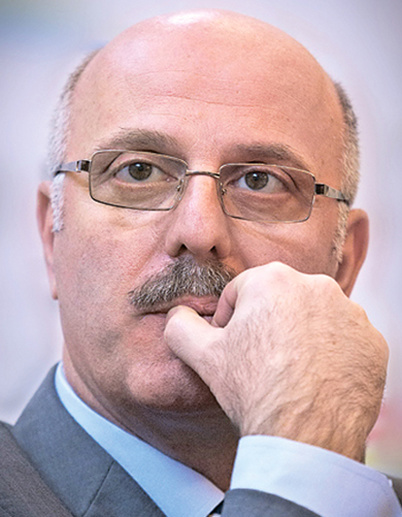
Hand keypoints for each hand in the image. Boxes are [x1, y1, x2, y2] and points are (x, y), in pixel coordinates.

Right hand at [164, 262, 387, 461]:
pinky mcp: (372, 341)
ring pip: (313, 317)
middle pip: (279, 300)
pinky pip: (344, 339)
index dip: (231, 319)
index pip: (242, 291)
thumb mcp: (202, 355)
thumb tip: (178, 314)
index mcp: (273, 279)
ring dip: (300, 335)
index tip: (233, 346)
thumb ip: (181, 325)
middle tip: (260, 359)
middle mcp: (317, 286)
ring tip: (289, 370)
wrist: (305, 437)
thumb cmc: (253, 389)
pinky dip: (330, 352)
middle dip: (266, 323)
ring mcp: (350, 313)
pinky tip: (316, 377)